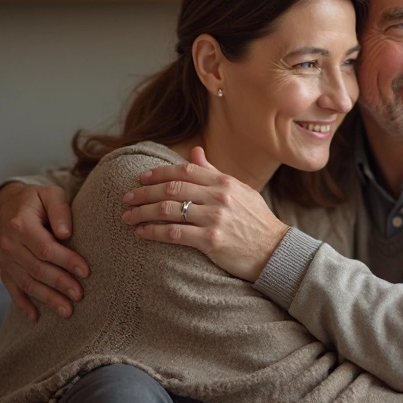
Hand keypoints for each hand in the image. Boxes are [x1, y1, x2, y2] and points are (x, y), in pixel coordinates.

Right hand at [0, 182, 88, 320]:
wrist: (4, 206)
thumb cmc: (35, 200)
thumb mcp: (50, 194)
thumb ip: (60, 210)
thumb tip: (66, 233)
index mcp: (21, 225)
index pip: (45, 248)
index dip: (66, 260)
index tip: (85, 271)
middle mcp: (9, 245)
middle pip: (37, 269)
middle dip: (60, 284)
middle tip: (80, 295)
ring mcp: (4, 260)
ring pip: (27, 283)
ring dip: (47, 299)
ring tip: (67, 311)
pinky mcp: (4, 270)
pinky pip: (12, 290)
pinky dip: (23, 305)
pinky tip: (36, 318)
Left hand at [122, 146, 289, 281]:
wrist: (275, 251)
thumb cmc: (256, 221)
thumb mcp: (239, 191)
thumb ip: (213, 172)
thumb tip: (195, 151)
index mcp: (225, 181)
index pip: (185, 170)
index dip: (159, 173)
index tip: (142, 178)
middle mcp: (219, 196)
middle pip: (172, 188)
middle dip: (144, 193)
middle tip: (127, 198)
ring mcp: (216, 218)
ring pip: (169, 209)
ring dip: (143, 212)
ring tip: (128, 217)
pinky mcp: (212, 241)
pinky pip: (174, 233)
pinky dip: (154, 232)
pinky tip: (142, 233)